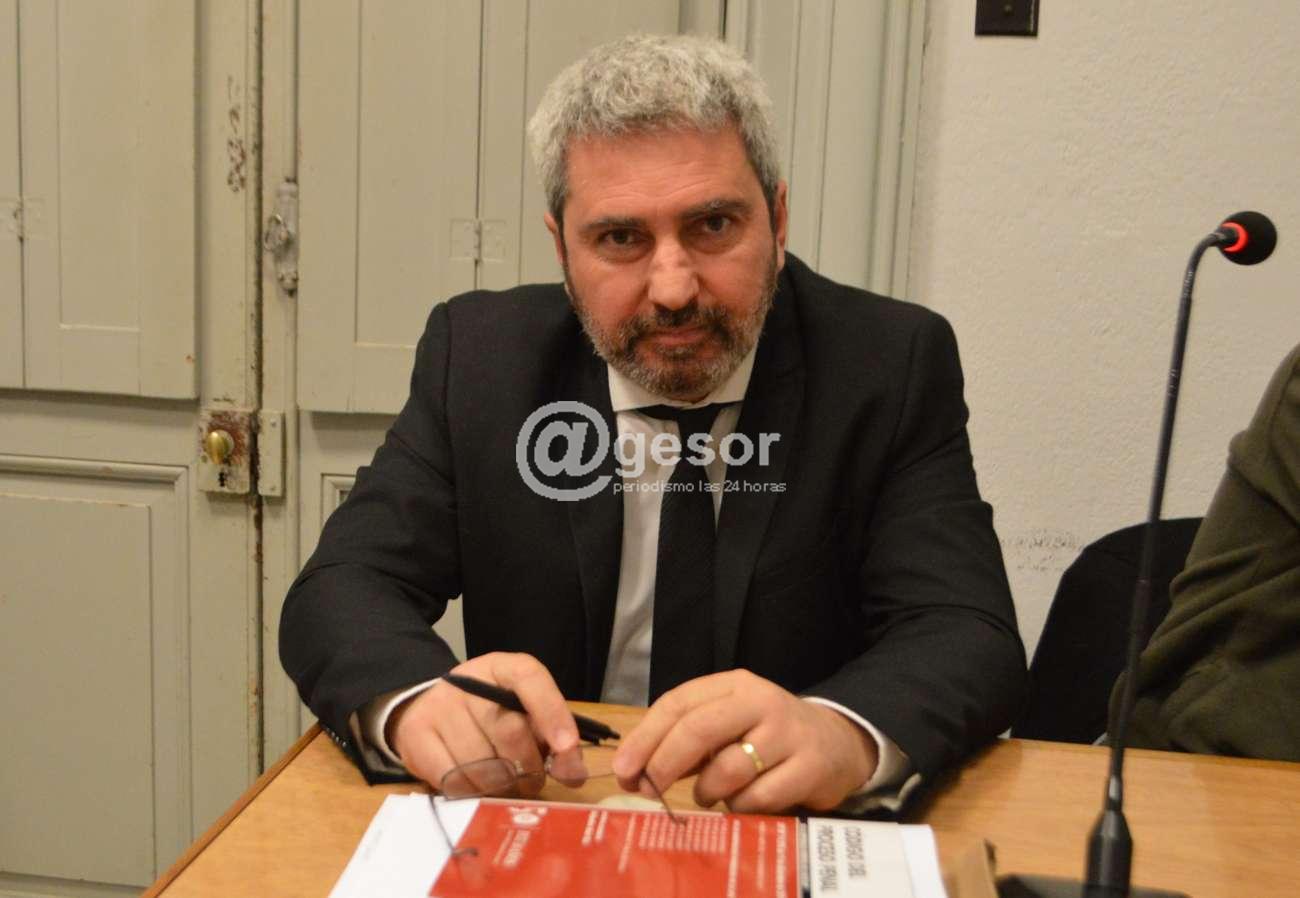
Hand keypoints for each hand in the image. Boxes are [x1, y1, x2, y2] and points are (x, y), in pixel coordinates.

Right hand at [386, 652, 580, 794]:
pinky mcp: (417, 736)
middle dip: (530, 767)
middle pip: (510, 731)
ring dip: (501, 785)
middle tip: (531, 779)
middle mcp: (469, 681)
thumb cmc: (487, 716)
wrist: (428, 713)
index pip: (530, 678)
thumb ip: (552, 739)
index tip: (567, 748)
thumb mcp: (522, 714)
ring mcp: (439, 706)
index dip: (552, 713)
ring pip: (483, 763)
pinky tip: (475, 785)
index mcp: (502, 667)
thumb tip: (574, 773)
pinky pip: (454, 779)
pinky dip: (472, 791)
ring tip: (503, 783)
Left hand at [611, 670, 877, 812]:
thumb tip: (634, 772)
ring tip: (710, 794)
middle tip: (648, 789)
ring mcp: (787, 733)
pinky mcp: (809, 767)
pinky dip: (741, 806)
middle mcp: (760, 702)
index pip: (678, 703)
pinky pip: (758, 797)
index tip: (623, 768)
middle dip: (664, 763)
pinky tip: (744, 801)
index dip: (645, 737)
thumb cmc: (765, 735)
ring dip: (708, 791)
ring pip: (728, 769)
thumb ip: (684, 742)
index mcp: (733, 685)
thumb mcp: (727, 725)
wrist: (835, 743)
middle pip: (699, 729)